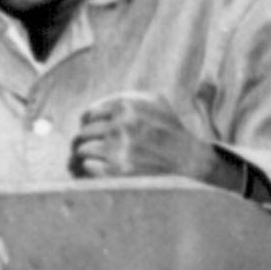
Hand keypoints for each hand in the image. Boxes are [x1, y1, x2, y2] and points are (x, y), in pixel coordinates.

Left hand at [70, 90, 231, 185]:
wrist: (187, 156)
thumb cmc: (168, 126)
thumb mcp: (153, 100)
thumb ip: (123, 98)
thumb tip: (88, 112)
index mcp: (126, 106)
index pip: (88, 115)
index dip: (91, 123)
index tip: (97, 130)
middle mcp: (120, 126)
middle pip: (83, 133)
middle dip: (90, 139)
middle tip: (99, 145)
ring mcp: (118, 149)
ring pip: (83, 150)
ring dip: (90, 154)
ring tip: (101, 156)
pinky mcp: (118, 171)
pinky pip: (89, 166)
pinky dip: (94, 168)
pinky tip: (105, 166)